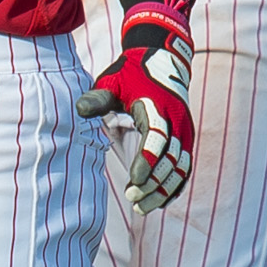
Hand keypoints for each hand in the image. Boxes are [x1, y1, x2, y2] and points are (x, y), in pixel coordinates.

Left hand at [77, 0, 195, 213]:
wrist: (161, 60)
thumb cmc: (130, 73)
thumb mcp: (111, 80)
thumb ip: (98, 97)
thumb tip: (80, 109)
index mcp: (158, 107)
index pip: (157, 138)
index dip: (148, 159)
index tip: (134, 179)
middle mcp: (177, 122)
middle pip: (171, 159)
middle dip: (153, 182)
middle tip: (132, 198)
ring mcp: (185, 132)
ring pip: (181, 168)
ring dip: (164, 190)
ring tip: (142, 207)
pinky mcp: (186, 139)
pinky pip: (185, 167)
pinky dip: (175, 186)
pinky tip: (160, 202)